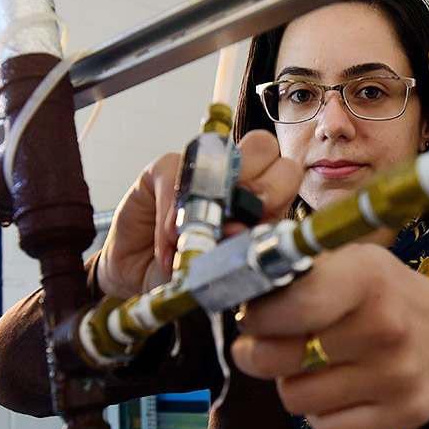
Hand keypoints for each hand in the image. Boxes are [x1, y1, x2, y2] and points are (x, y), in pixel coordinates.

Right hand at [96, 131, 300, 299]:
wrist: (141, 282)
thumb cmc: (190, 275)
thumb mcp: (223, 269)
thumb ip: (235, 248)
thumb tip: (238, 228)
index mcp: (262, 199)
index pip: (287, 171)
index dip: (277, 193)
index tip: (256, 229)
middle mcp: (235, 175)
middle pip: (264, 145)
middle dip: (251, 184)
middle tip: (233, 226)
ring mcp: (201, 168)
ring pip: (220, 149)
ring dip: (207, 199)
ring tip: (192, 241)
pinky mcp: (165, 169)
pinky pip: (176, 173)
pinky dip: (171, 212)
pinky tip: (168, 245)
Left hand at [230, 243, 428, 428]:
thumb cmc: (387, 297)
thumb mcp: (354, 264)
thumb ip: (298, 272)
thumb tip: (234, 280)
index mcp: (367, 277)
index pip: (289, 304)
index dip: (255, 316)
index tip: (250, 316)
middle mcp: (384, 325)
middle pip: (277, 358)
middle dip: (257, 353)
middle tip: (261, 345)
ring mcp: (396, 375)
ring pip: (294, 397)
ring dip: (291, 383)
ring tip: (310, 366)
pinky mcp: (404, 415)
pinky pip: (325, 428)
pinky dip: (320, 413)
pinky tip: (337, 390)